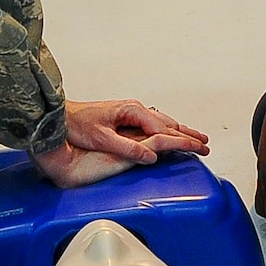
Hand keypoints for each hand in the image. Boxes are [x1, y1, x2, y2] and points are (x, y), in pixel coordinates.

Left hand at [33, 98, 210, 189]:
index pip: (162, 128)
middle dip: (188, 134)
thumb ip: (127, 148)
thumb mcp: (102, 138)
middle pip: (168, 123)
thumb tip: (151, 155)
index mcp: (131, 111)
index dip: (181, 139)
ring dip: (180, 131)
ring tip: (196, 138)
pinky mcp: (127, 118)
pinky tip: (171, 134)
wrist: (60, 116)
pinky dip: (168, 130)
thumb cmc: (77, 124)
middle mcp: (134, 110)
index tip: (197, 147)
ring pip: (162, 122)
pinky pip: (153, 124)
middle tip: (206, 144)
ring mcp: (131, 113)